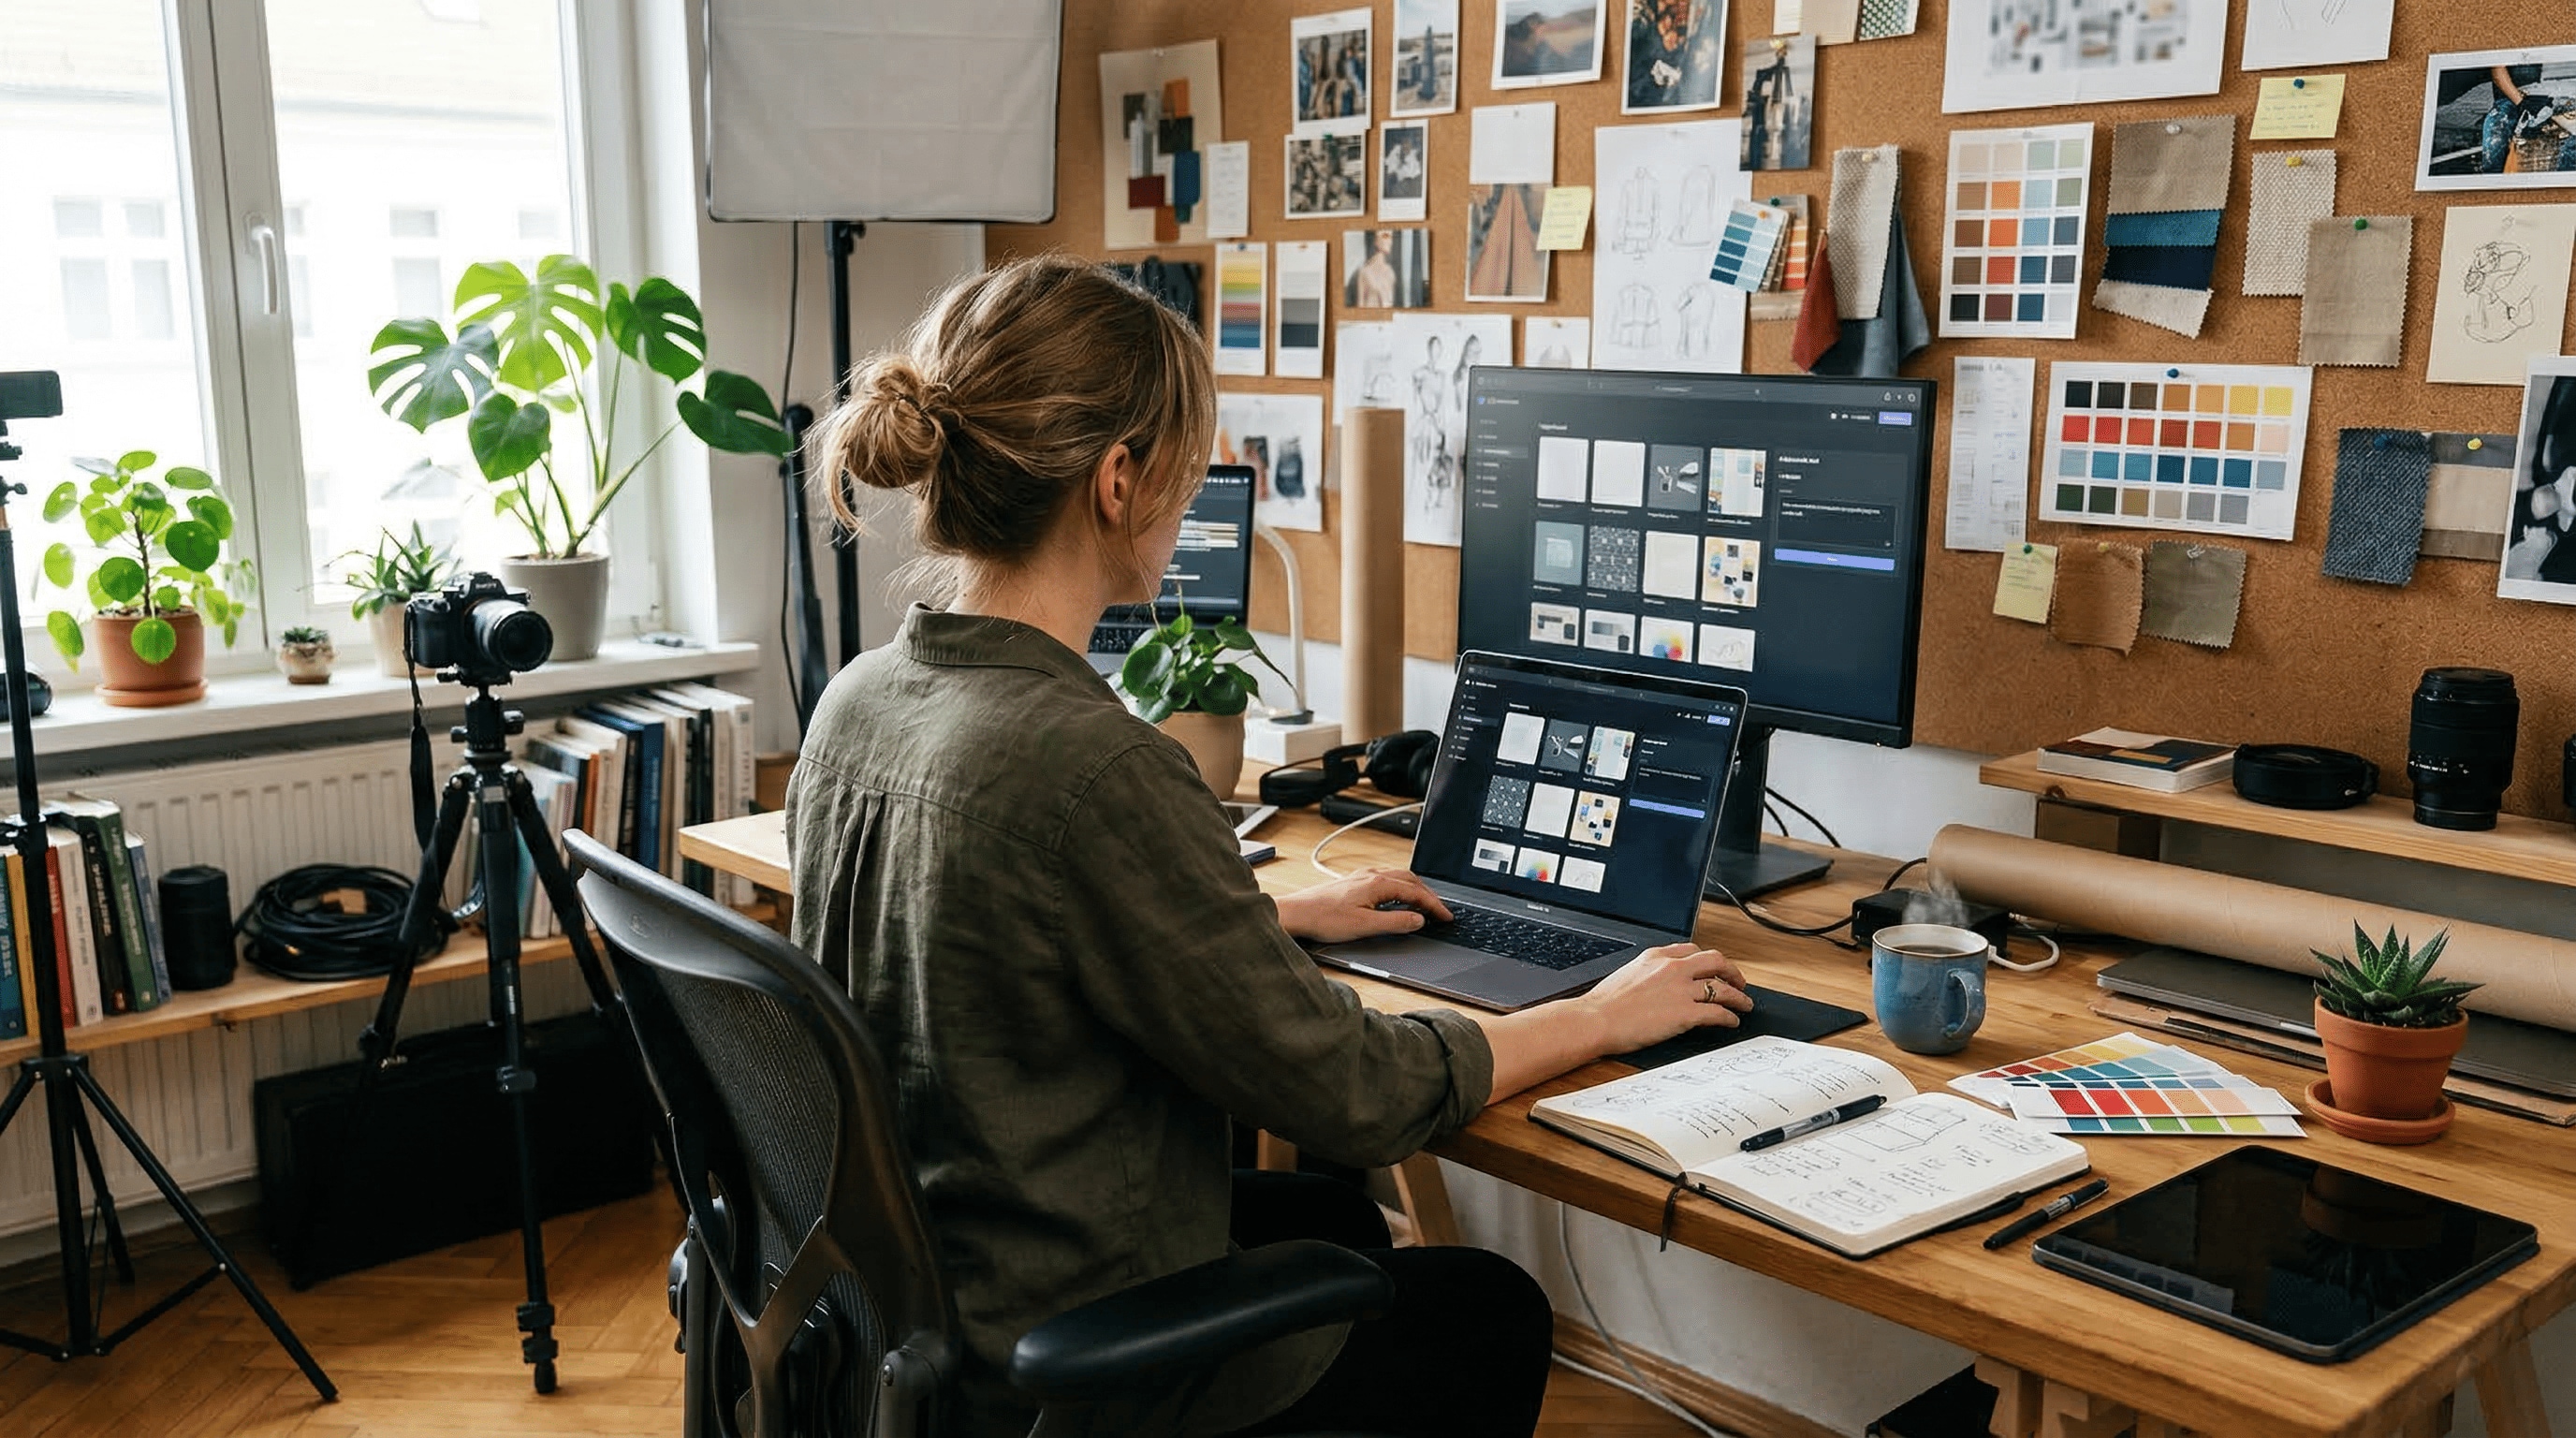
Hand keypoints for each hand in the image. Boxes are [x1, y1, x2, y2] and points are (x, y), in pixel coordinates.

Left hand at [1276, 867, 1452, 943]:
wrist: (1296, 913)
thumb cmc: (1324, 919)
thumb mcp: (1365, 926)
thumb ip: (1395, 923)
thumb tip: (1418, 920)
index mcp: (1378, 884)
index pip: (1416, 892)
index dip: (1435, 906)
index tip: (1446, 917)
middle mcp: (1371, 875)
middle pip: (1410, 880)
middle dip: (1429, 895)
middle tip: (1440, 911)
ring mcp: (1361, 877)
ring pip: (1398, 877)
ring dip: (1415, 889)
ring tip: (1424, 904)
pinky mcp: (1353, 882)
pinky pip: (1385, 879)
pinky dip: (1400, 887)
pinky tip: (1396, 898)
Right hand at [1572, 943, 1750, 1054]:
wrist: (1596, 1020)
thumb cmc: (1603, 1004)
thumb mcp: (1627, 975)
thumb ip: (1648, 973)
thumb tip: (1658, 985)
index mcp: (1656, 956)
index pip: (1692, 950)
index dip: (1708, 960)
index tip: (1713, 967)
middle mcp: (1672, 968)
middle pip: (1715, 961)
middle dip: (1732, 971)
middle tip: (1738, 981)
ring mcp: (1681, 989)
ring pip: (1722, 987)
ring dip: (1738, 996)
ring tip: (1744, 1004)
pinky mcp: (1686, 1013)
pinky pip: (1718, 1012)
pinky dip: (1729, 1017)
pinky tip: (1731, 1021)